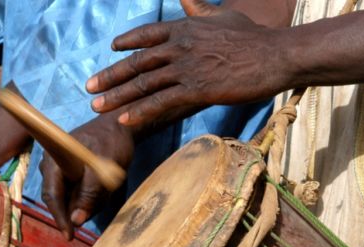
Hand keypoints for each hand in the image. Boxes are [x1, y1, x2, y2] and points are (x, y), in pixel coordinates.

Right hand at [40, 112, 132, 238]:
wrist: (119, 126)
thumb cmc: (111, 142)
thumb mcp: (104, 168)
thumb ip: (90, 194)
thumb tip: (76, 220)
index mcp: (54, 161)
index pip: (52, 195)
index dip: (60, 217)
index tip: (69, 236)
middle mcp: (52, 166)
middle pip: (61, 199)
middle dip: (80, 208)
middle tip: (103, 201)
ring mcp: (61, 171)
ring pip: (71, 198)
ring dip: (90, 201)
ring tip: (108, 187)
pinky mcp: (71, 174)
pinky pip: (78, 193)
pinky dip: (92, 196)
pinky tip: (105, 187)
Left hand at [86, 0, 290, 126]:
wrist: (274, 55)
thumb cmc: (252, 37)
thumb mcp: (222, 14)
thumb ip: (199, 8)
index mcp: (185, 27)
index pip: (147, 34)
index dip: (127, 42)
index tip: (112, 49)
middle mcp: (180, 46)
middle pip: (137, 62)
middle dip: (110, 75)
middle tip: (89, 86)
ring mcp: (187, 68)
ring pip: (144, 83)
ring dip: (118, 96)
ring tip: (98, 106)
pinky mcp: (197, 89)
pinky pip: (162, 101)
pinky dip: (141, 111)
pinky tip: (125, 119)